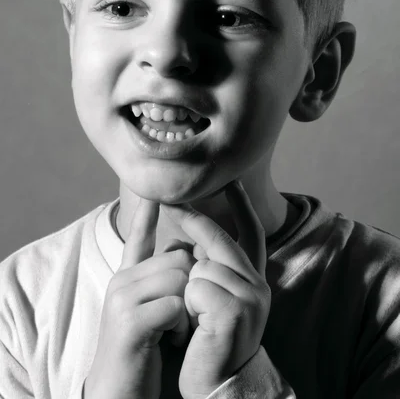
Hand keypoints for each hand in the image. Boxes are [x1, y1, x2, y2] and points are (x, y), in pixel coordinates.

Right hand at [84, 198, 195, 398]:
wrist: (119, 393)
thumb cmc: (143, 352)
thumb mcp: (153, 311)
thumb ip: (164, 282)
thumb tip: (188, 252)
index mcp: (129, 277)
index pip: (138, 237)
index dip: (147, 214)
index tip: (155, 193)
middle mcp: (123, 280)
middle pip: (179, 258)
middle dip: (192, 286)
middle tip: (183, 317)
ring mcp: (123, 297)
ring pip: (179, 278)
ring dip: (188, 307)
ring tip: (176, 330)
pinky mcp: (129, 320)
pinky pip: (175, 305)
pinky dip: (182, 325)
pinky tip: (171, 339)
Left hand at [161, 180, 269, 398]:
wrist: (217, 384)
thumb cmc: (209, 339)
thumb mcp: (216, 299)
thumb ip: (214, 268)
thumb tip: (194, 237)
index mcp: (253, 279)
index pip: (252, 234)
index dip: (243, 206)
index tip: (232, 180)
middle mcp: (257, 285)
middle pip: (219, 240)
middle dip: (192, 220)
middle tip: (170, 200)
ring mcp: (249, 297)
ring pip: (201, 265)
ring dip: (186, 288)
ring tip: (192, 316)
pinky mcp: (233, 312)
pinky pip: (196, 287)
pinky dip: (186, 304)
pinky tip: (193, 326)